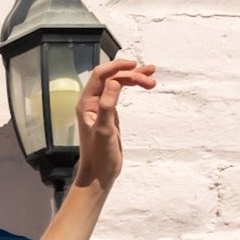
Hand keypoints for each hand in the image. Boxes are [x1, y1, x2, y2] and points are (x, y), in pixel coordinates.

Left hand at [73, 56, 156, 190]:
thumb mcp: (104, 130)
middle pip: (112, 78)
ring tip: (152, 77)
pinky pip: (120, 93)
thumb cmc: (99, 155)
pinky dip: (132, 87)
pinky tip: (143, 85)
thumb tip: (114, 81)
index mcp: (86, 104)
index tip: (135, 65)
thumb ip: (107, 105)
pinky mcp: (109, 113)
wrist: (99, 174)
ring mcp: (101, 107)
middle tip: (151, 78)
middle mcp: (92, 102)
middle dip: (131, 74)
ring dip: (135, 78)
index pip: (100, 75)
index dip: (117, 66)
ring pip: (118, 84)